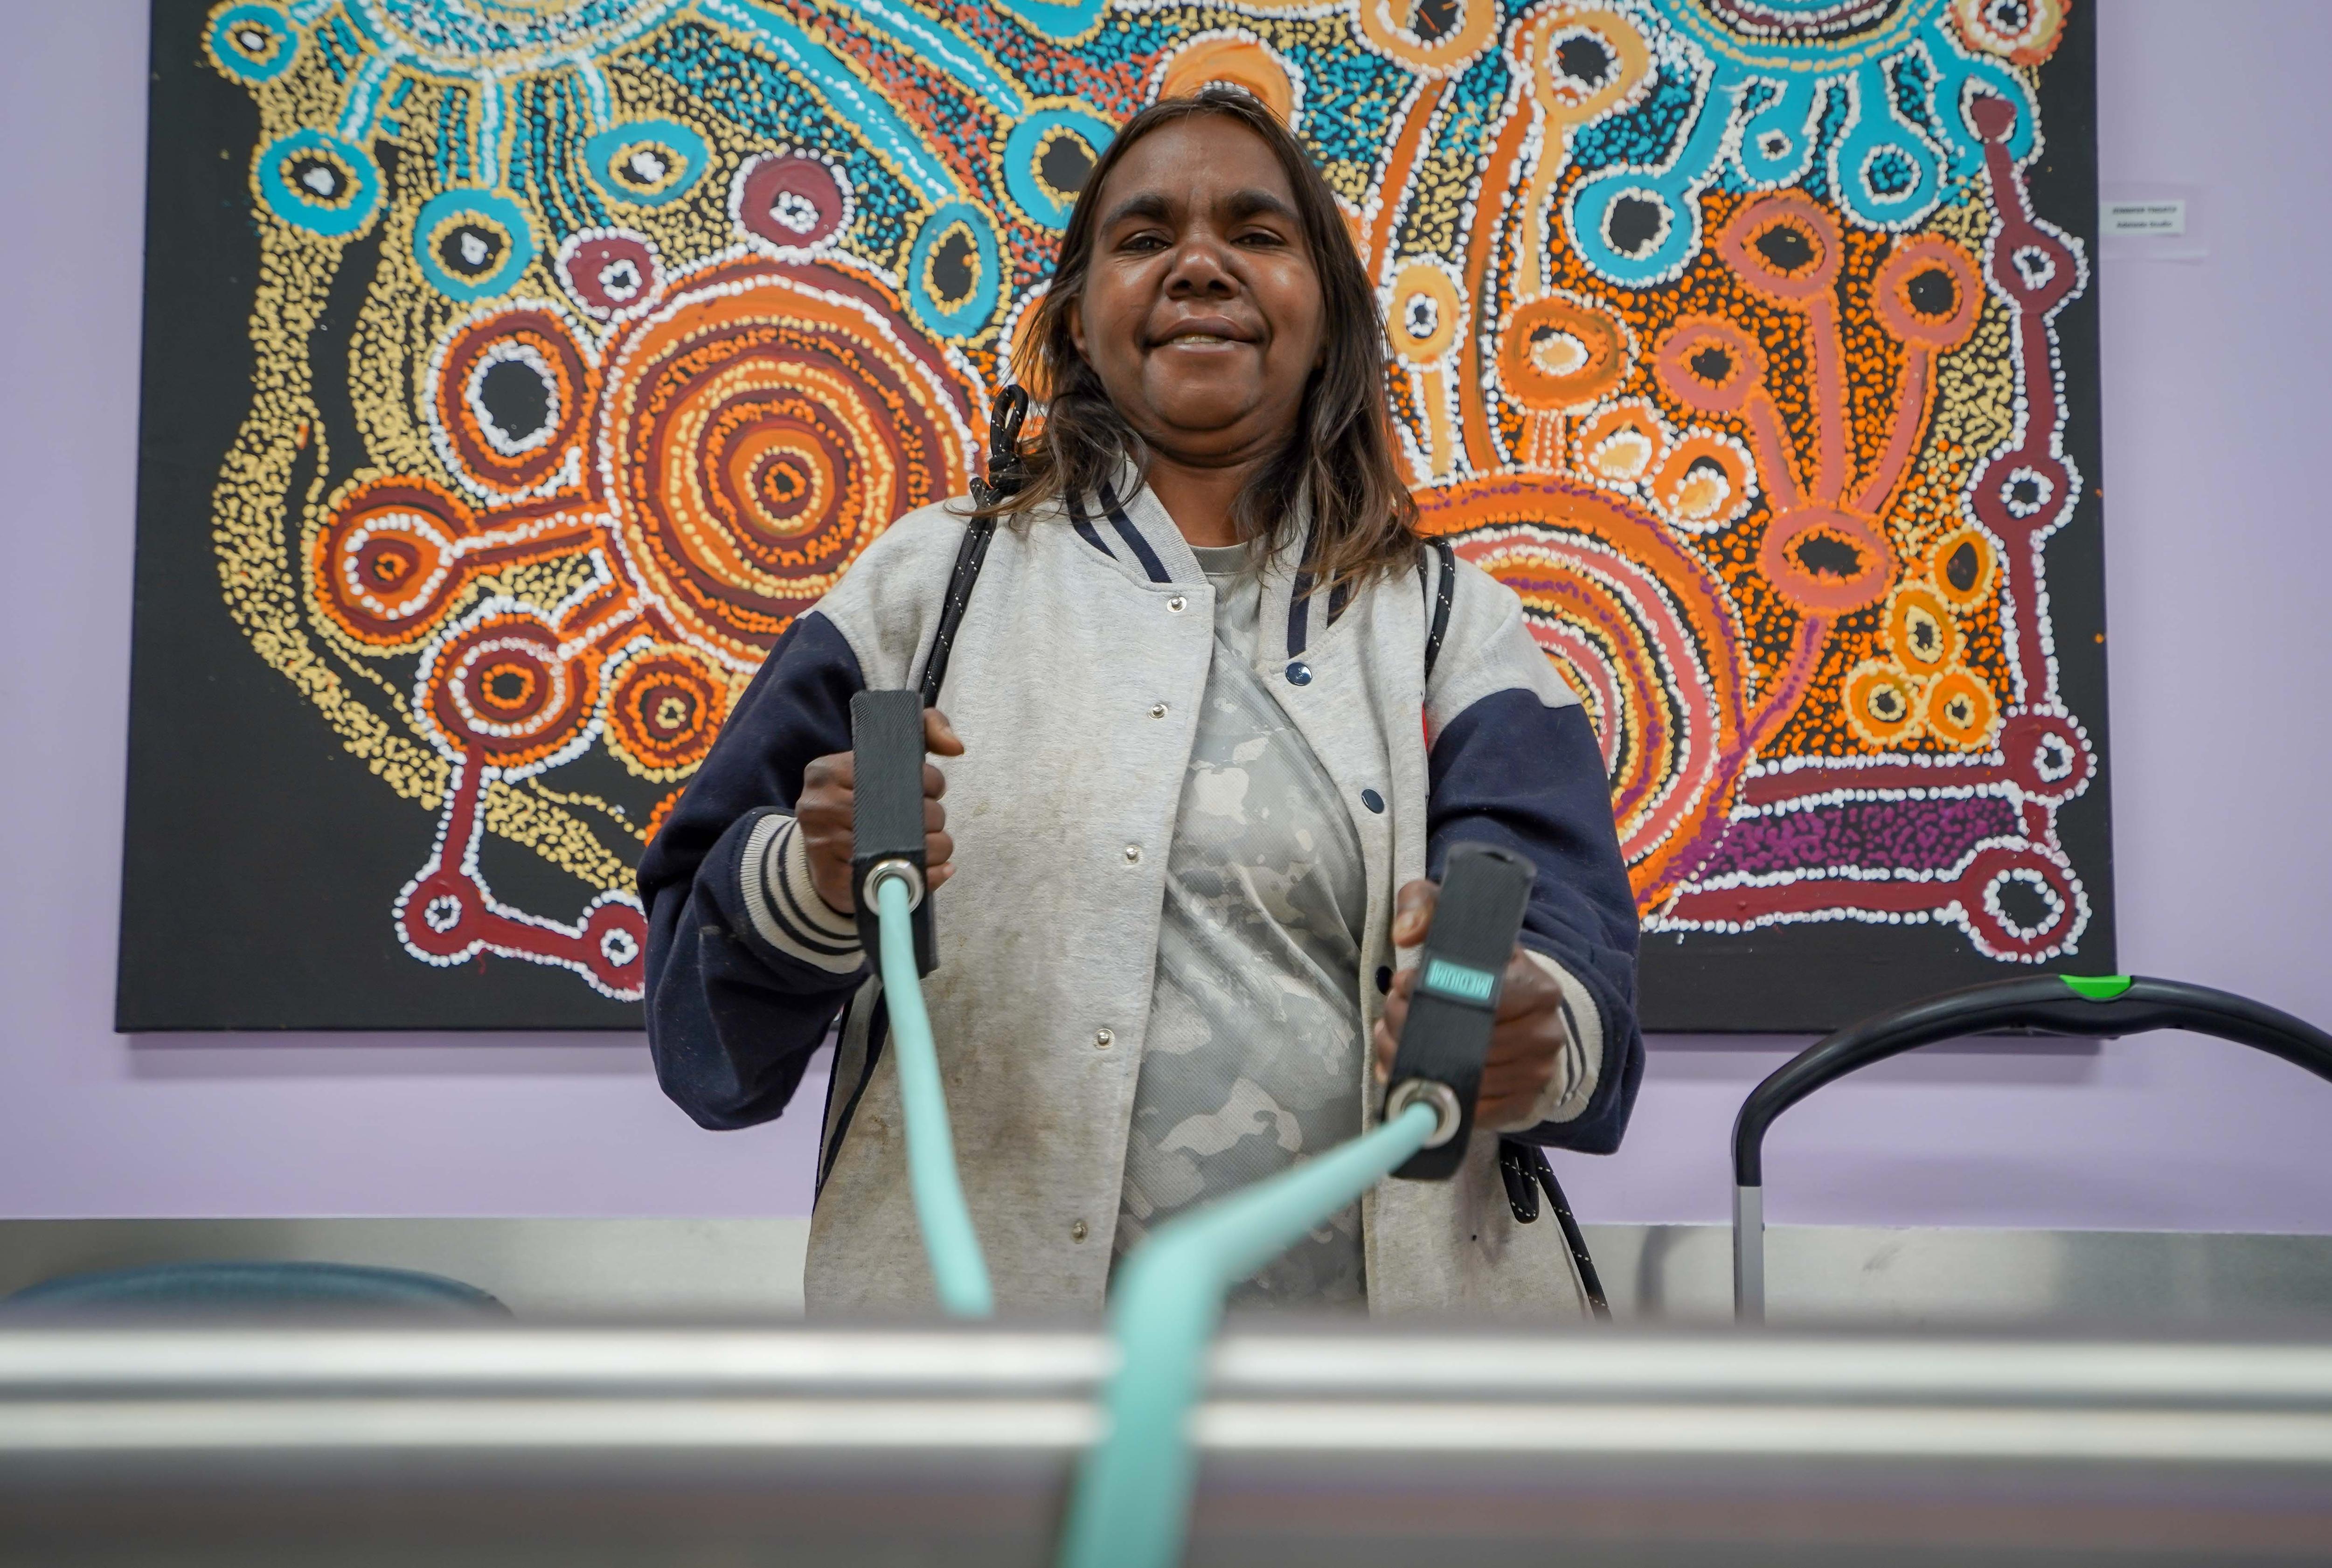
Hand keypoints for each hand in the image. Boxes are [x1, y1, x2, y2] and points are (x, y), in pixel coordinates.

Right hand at [795, 707, 963, 913]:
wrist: (820, 854)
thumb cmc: (859, 799)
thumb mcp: (882, 755)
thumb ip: (925, 730)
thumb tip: (956, 747)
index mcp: (827, 770)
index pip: (903, 773)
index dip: (931, 784)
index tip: (929, 791)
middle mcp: (820, 806)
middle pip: (909, 814)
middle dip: (934, 819)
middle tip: (927, 822)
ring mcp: (824, 846)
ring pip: (909, 849)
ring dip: (934, 850)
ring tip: (928, 846)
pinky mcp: (835, 881)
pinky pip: (897, 881)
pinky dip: (925, 878)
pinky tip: (929, 871)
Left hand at [1371, 877, 1567, 1131]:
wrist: (1524, 1017)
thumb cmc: (1485, 971)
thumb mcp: (1459, 925)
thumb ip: (1426, 907)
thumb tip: (1406, 933)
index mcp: (1537, 986)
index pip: (1477, 994)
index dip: (1428, 991)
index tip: (1401, 984)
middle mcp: (1545, 1032)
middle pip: (1465, 1039)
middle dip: (1412, 1026)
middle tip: (1390, 1015)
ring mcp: (1536, 1073)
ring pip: (1461, 1076)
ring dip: (1412, 1061)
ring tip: (1393, 1041)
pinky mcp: (1520, 1105)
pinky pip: (1468, 1108)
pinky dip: (1432, 1094)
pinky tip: (1411, 1073)